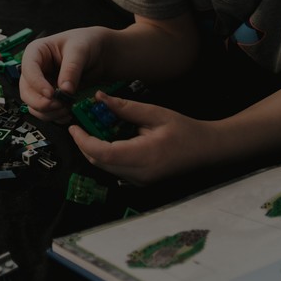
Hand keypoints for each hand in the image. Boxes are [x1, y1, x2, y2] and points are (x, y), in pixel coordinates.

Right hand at [18, 28, 106, 122]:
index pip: (28, 70)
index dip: (37, 84)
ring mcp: (41, 85)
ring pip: (33, 105)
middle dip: (41, 103)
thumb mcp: (79, 50)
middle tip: (60, 105)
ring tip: (67, 109)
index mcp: (36, 52)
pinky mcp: (49, 96)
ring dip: (49, 112)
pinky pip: (45, 112)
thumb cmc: (85, 43)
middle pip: (26, 92)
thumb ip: (71, 69)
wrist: (98, 53)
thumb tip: (64, 90)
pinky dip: (54, 116)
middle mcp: (35, 70)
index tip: (51, 94)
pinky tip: (67, 113)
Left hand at [69, 92, 214, 185]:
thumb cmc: (184, 130)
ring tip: (92, 129)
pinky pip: (115, 170)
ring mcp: (140, 181)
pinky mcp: (141, 182)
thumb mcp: (155, 113)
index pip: (103, 154)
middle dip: (84, 144)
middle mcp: (140, 174)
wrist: (206, 150)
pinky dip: (106, 156)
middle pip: (100, 163)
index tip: (74, 126)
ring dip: (94, 150)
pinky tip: (108, 140)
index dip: (83, 141)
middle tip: (79, 125)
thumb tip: (99, 98)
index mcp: (144, 156)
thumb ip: (125, 108)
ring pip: (105, 168)